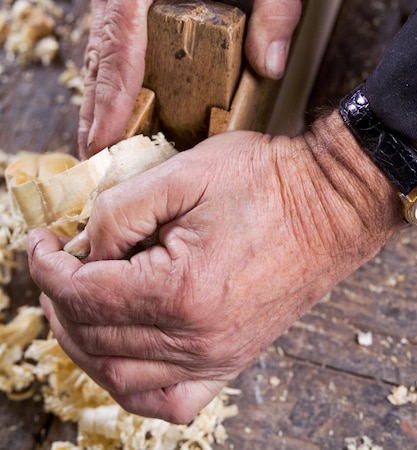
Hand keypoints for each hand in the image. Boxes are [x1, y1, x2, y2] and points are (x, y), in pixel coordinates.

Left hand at [28, 112, 401, 422]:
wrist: (328, 205)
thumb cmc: (264, 182)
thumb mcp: (183, 173)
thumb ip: (119, 210)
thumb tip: (84, 245)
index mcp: (181, 290)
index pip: (84, 294)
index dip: (47, 267)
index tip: (40, 243)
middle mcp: (197, 338)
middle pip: (94, 336)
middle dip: (59, 298)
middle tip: (56, 263)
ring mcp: (216, 357)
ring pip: (120, 375)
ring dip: (83, 341)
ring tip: (76, 302)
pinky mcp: (231, 360)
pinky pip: (168, 400)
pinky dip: (130, 383)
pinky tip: (122, 354)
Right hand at [78, 0, 300, 156]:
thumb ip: (276, 4)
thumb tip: (269, 64)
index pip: (121, 33)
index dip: (113, 90)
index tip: (107, 135)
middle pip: (101, 52)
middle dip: (98, 109)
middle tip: (99, 160)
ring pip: (100, 52)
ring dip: (100, 101)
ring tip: (102, 149)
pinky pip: (110, 43)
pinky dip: (110, 81)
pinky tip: (116, 111)